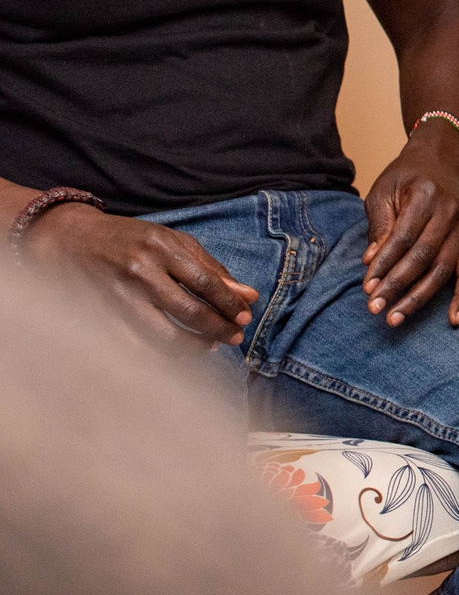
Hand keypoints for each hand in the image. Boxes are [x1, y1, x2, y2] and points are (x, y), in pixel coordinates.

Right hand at [19, 203, 258, 351]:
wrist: (74, 239)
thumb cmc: (133, 239)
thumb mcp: (175, 242)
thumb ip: (212, 268)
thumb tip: (248, 295)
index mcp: (163, 248)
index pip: (205, 282)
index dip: (229, 304)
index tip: (245, 318)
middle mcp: (141, 272)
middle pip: (187, 311)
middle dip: (216, 328)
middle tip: (234, 337)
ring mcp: (119, 296)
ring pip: (162, 334)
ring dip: (192, 346)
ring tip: (209, 346)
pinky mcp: (102, 315)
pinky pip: (136, 345)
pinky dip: (160, 354)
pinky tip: (177, 353)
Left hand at [361, 124, 458, 327]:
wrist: (441, 163)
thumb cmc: (406, 178)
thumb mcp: (383, 191)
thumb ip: (379, 225)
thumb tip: (370, 261)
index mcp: (427, 195)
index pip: (403, 237)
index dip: (384, 264)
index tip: (366, 288)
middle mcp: (451, 212)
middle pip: (423, 257)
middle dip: (397, 286)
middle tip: (374, 309)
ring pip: (444, 269)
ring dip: (419, 297)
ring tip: (396, 318)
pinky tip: (453, 320)